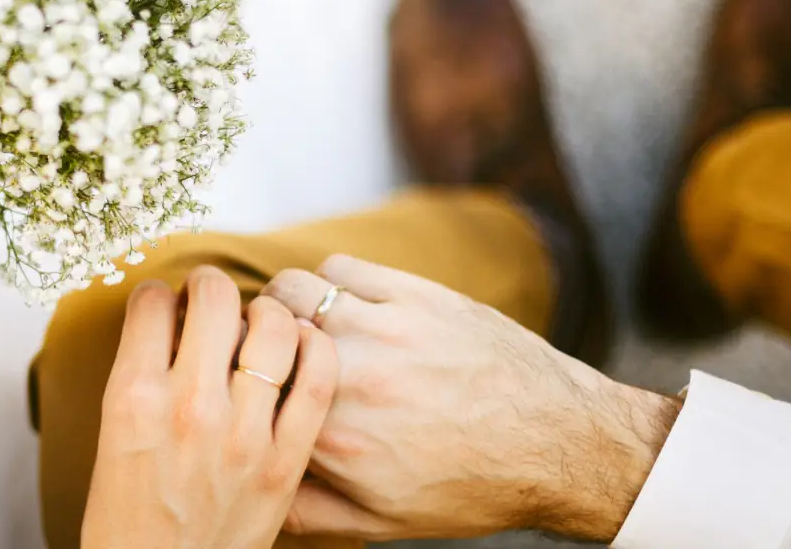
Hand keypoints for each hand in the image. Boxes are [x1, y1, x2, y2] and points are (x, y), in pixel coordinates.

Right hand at [81, 268, 339, 548]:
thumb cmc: (127, 519)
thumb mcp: (111, 438)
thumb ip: (139, 376)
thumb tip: (172, 324)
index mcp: (133, 397)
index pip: (151, 302)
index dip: (162, 293)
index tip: (168, 304)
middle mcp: (188, 406)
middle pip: (214, 297)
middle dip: (211, 284)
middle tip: (212, 296)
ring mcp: (243, 433)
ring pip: (274, 325)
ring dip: (266, 309)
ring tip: (260, 320)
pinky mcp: (286, 461)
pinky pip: (319, 378)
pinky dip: (316, 347)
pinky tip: (304, 345)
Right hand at [263, 255, 680, 542]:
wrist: (560, 444)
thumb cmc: (473, 487)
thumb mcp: (384, 521)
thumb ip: (307, 510)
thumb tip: (252, 495)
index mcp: (335, 440)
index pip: (244, 390)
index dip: (229, 381)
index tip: (230, 380)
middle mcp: (351, 378)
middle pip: (255, 332)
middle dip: (248, 339)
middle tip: (262, 351)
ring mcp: (384, 329)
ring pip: (290, 289)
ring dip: (283, 304)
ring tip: (301, 325)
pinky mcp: (416, 295)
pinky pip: (340, 268)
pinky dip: (330, 283)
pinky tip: (346, 306)